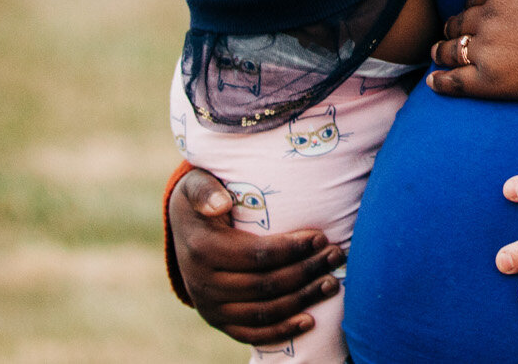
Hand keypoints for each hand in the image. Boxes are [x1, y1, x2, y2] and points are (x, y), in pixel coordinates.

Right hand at [168, 168, 343, 347]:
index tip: (321, 237)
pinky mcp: (218, 320)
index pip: (256, 255)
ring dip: (302, 300)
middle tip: (336, 256)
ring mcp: (210, 307)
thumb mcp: (195, 185)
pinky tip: (309, 321)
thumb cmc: (202, 200)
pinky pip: (250, 333)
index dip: (291, 249)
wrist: (182, 231)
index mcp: (203, 249)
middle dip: (306, 271)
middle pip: (264, 285)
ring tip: (331, 283)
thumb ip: (205, 190)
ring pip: (262, 312)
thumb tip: (221, 204)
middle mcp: (204, 283)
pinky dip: (280, 331)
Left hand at [429, 0, 517, 98]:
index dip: (473, 3)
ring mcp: (487, 48)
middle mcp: (489, 16)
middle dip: (453, 25)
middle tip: (449, 30)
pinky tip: (432, 82)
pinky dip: (441, 82)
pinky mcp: (491, 80)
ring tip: (436, 52)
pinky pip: (457, 81)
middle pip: (462, 21)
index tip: (471, 9)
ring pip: (453, 49)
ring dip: (441, 50)